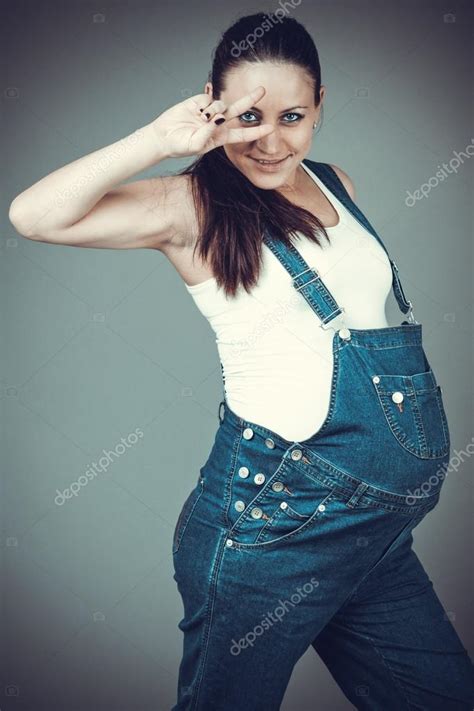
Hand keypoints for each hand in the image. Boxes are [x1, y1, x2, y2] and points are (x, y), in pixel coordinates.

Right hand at [149, 85, 273, 158]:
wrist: (163, 136)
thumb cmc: (179, 145)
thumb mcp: (195, 145)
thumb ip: (208, 133)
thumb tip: (218, 118)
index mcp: (220, 137)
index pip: (242, 134)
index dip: (257, 131)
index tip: (271, 128)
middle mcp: (218, 123)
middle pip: (238, 110)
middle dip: (250, 99)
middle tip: (262, 90)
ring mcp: (210, 111)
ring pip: (221, 104)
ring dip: (213, 110)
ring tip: (201, 118)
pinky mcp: (200, 101)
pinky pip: (209, 97)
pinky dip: (205, 102)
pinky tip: (197, 110)